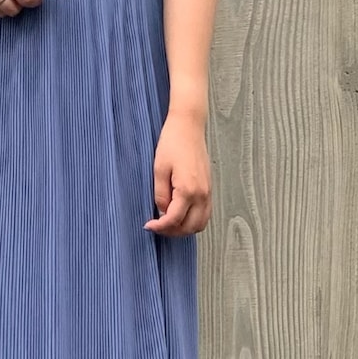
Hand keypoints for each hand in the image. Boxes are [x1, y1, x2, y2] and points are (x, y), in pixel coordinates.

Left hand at [144, 112, 211, 235]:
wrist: (189, 127)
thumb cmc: (172, 143)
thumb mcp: (159, 169)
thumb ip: (160, 194)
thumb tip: (162, 211)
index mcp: (188, 190)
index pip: (174, 220)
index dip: (160, 227)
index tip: (149, 225)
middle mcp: (201, 194)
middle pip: (190, 227)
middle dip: (173, 231)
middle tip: (157, 226)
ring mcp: (208, 192)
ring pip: (201, 223)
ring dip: (185, 228)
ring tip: (168, 223)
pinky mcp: (209, 188)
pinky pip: (205, 213)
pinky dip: (194, 220)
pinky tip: (180, 214)